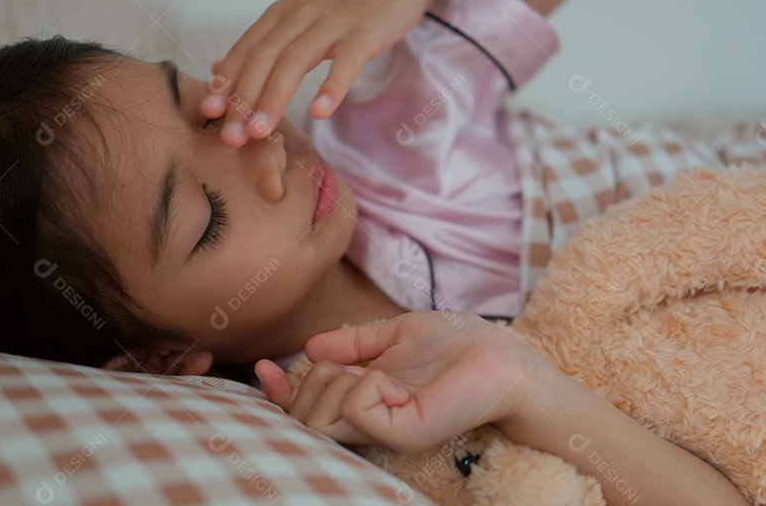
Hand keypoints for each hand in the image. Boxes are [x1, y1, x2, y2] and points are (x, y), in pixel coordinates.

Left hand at [203, 0, 432, 146]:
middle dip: (243, 99)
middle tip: (231, 136)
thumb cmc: (345, 4)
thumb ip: (262, 44)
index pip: (246, 51)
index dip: (226, 81)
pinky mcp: (365, 31)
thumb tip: (219, 69)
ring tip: (261, 131)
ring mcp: (333, 22)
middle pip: (263, 59)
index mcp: (280, 15)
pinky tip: (320, 112)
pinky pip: (346, 61)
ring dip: (275, 98)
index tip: (208, 113)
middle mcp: (300, 15)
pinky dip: (331, 86)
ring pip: (295, 61)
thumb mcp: (297, 18)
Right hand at [255, 311, 558, 452]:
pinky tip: (393, 380)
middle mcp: (368, 421)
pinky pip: (355, 406)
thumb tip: (308, 347)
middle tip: (348, 365)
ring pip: (320, 416)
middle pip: (303, 417)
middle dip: (310, 381)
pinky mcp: (402, 432)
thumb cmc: (457, 344)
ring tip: (375, 372)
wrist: (501, 355)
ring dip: (334, 380)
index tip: (264, 366)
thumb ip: (352, 344)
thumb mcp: (394, 334)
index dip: (279, 393)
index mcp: (363, 400)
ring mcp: (383, 430)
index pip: (306, 410)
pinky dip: (364, 382)